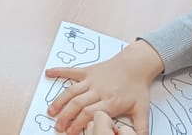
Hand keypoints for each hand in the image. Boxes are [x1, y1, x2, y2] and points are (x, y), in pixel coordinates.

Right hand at [46, 41, 162, 134]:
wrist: (136, 64)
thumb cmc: (137, 87)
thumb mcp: (142, 110)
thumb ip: (141, 128)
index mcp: (110, 101)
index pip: (90, 114)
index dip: (79, 124)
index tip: (71, 132)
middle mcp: (98, 90)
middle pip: (77, 104)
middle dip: (66, 117)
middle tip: (58, 127)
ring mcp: (91, 80)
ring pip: (71, 91)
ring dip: (60, 101)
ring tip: (51, 112)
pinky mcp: (88, 71)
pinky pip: (71, 71)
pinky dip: (59, 71)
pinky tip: (48, 73)